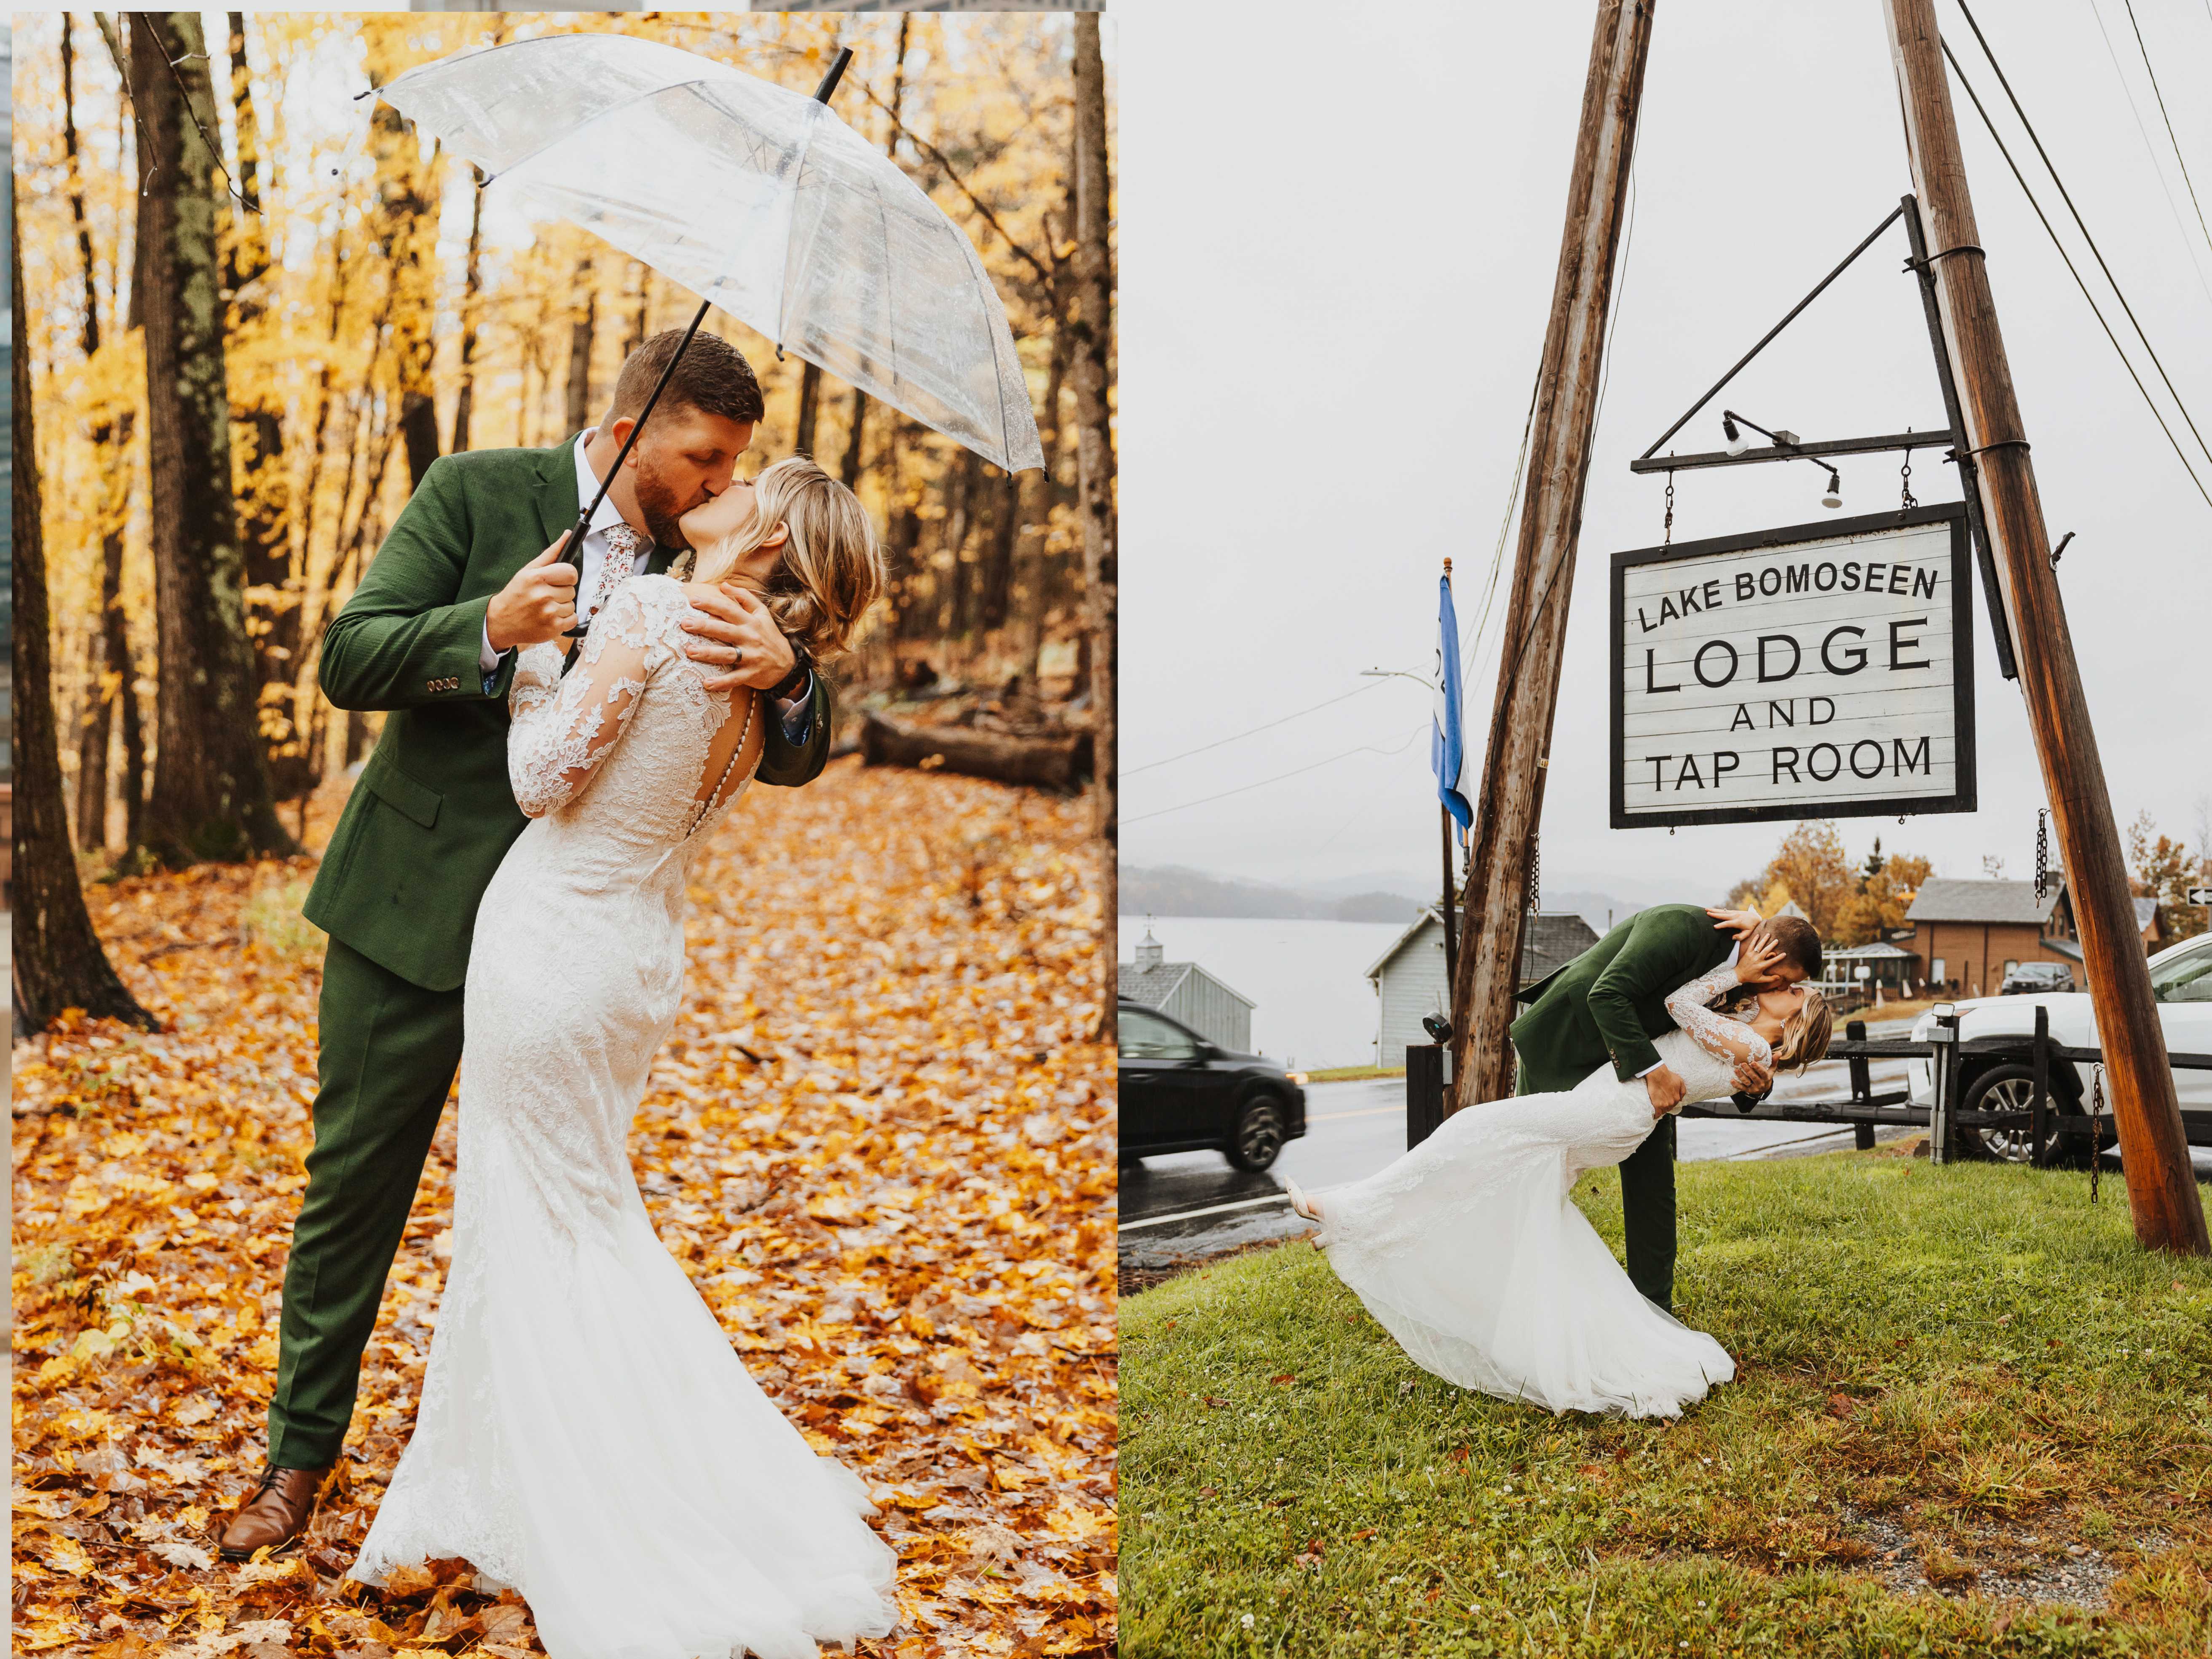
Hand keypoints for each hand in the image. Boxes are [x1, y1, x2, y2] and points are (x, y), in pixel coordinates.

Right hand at [486, 534, 578, 651]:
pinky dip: (564, 619)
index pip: (570, 573)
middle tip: (546, 595)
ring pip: (572, 605)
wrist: (501, 621)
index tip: (560, 579)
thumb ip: (550, 553)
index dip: (568, 576)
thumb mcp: (528, 570)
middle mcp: (542, 595)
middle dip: (562, 592)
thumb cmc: (516, 594)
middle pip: (572, 590)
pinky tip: (550, 617)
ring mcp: (548, 613)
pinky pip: (573, 619)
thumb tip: (568, 534)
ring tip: (545, 607)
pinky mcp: (553, 628)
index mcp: (536, 578)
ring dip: (562, 606)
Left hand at [678, 582, 797, 694]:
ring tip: (690, 651)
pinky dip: (722, 682)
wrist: (788, 664)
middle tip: (685, 623)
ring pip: (727, 654)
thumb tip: (723, 585)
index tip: (693, 600)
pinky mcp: (752, 674)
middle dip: (704, 626)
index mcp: (750, 622)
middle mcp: (750, 637)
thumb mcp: (762, 613)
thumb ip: (744, 597)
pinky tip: (706, 683)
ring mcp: (751, 656)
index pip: (729, 610)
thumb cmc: (769, 636)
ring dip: (708, 653)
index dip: (712, 604)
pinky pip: (735, 679)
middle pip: (725, 630)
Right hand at [1645, 1064, 1685, 1119]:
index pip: (1674, 1104)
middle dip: (1665, 1106)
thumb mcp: (1680, 1082)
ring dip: (1661, 1110)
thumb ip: (1682, 1091)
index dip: (1670, 1103)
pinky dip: (1656, 1114)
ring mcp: (1664, 1104)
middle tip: (1661, 1103)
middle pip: (1669, 1108)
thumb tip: (1681, 1099)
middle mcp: (1672, 1102)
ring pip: (1663, 1111)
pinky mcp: (1657, 1105)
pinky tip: (1654, 1114)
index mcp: (1677, 1098)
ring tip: (1657, 1107)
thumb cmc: (1668, 1076)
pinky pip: (1657, 1114)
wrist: (1658, 1075)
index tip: (1666, 1101)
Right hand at [1705, 905, 1763, 940]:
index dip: (1721, 925)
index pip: (1727, 923)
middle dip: (1714, 914)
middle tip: (1707, 912)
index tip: (1714, 927)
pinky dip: (1718, 910)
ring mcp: (1734, 913)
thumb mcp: (1748, 933)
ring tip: (1706, 909)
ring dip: (1714, 910)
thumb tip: (1732, 938)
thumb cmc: (1752, 927)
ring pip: (1722, 911)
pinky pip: (1724, 910)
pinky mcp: (1734, 911)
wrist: (1756, 917)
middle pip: (1723, 915)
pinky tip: (1713, 910)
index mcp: (1738, 922)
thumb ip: (1740, 936)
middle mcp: (1735, 916)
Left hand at [1732, 1056, 1773, 1095]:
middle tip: (1742, 1064)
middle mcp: (1761, 1084)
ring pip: (1747, 1082)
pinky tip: (1731, 1080)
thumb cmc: (1767, 1075)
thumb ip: (1774, 1060)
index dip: (1758, 1068)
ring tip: (1736, 1070)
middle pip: (1754, 1077)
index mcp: (1767, 1078)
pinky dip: (1736, 1085)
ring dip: (1741, 1076)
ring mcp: (1754, 1088)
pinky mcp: (1748, 1090)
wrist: (1764, 1088)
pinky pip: (1742, 1088)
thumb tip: (1780, 1052)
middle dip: (1748, 1071)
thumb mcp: (1771, 1069)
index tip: (1752, 1062)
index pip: (1763, 1073)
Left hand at [1734, 929, 1784, 986]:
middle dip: (1772, 945)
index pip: (1772, 961)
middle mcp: (1757, 959)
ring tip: (1769, 934)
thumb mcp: (1760, 979)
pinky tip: (1758, 935)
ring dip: (1764, 940)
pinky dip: (1754, 940)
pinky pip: (1751, 945)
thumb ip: (1770, 978)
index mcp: (1761, 966)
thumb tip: (1779, 977)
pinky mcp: (1747, 953)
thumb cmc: (1750, 977)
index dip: (1779, 958)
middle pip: (1766, 951)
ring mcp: (1752, 955)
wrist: (1738, 974)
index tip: (1784, 954)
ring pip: (1759, 946)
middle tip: (1777, 940)